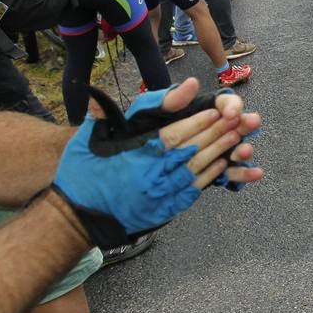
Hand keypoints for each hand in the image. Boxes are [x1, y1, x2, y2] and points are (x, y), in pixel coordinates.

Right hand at [51, 79, 262, 249]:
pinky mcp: (163, 210)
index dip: (196, 122)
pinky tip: (222, 165)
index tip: (214, 111)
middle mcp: (151, 176)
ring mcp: (159, 196)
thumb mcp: (89, 140)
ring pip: (196, 170)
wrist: (76, 217)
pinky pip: (192, 191)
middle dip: (215, 133)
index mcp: (135, 156)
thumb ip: (104, 116)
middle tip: (236, 120)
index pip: (174, 135)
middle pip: (191, 151)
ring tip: (235, 138)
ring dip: (218, 153)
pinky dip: (209, 176)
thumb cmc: (81, 174)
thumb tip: (105, 95)